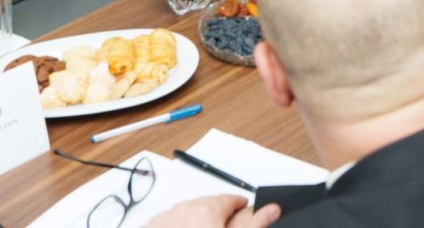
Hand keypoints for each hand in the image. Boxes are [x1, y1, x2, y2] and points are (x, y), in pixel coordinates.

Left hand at [143, 195, 279, 227]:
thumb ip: (254, 225)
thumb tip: (272, 210)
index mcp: (207, 210)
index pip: (231, 199)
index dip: (240, 207)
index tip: (242, 211)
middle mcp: (184, 210)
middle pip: (208, 204)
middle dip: (217, 215)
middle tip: (224, 227)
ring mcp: (165, 219)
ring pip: (186, 213)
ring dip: (196, 221)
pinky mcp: (151, 226)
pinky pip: (168, 222)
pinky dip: (176, 227)